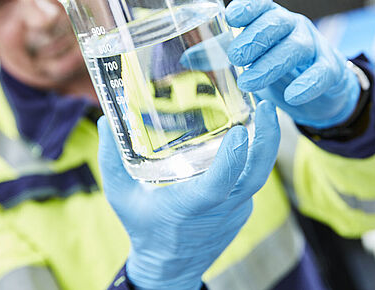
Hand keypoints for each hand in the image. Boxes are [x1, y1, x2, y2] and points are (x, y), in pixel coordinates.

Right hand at [98, 101, 279, 289]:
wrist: (169, 268)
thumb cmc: (144, 228)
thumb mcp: (120, 196)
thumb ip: (111, 159)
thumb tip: (105, 121)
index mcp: (189, 206)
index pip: (218, 184)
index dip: (232, 158)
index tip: (239, 131)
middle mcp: (220, 210)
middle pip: (255, 175)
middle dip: (267, 140)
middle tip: (269, 107)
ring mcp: (236, 212)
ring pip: (258, 176)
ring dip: (265, 144)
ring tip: (265, 112)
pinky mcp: (242, 211)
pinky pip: (251, 182)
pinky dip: (253, 158)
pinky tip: (248, 135)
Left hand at [225, 0, 360, 128]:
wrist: (320, 87)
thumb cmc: (278, 64)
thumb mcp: (249, 57)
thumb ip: (220, 54)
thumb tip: (185, 57)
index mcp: (271, 19)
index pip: (261, 3)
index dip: (248, 6)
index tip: (230, 17)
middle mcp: (293, 26)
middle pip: (278, 23)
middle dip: (256, 37)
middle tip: (236, 56)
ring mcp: (314, 46)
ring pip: (296, 47)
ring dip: (271, 63)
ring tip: (248, 82)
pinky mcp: (330, 70)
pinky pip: (322, 73)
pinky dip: (308, 84)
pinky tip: (292, 96)